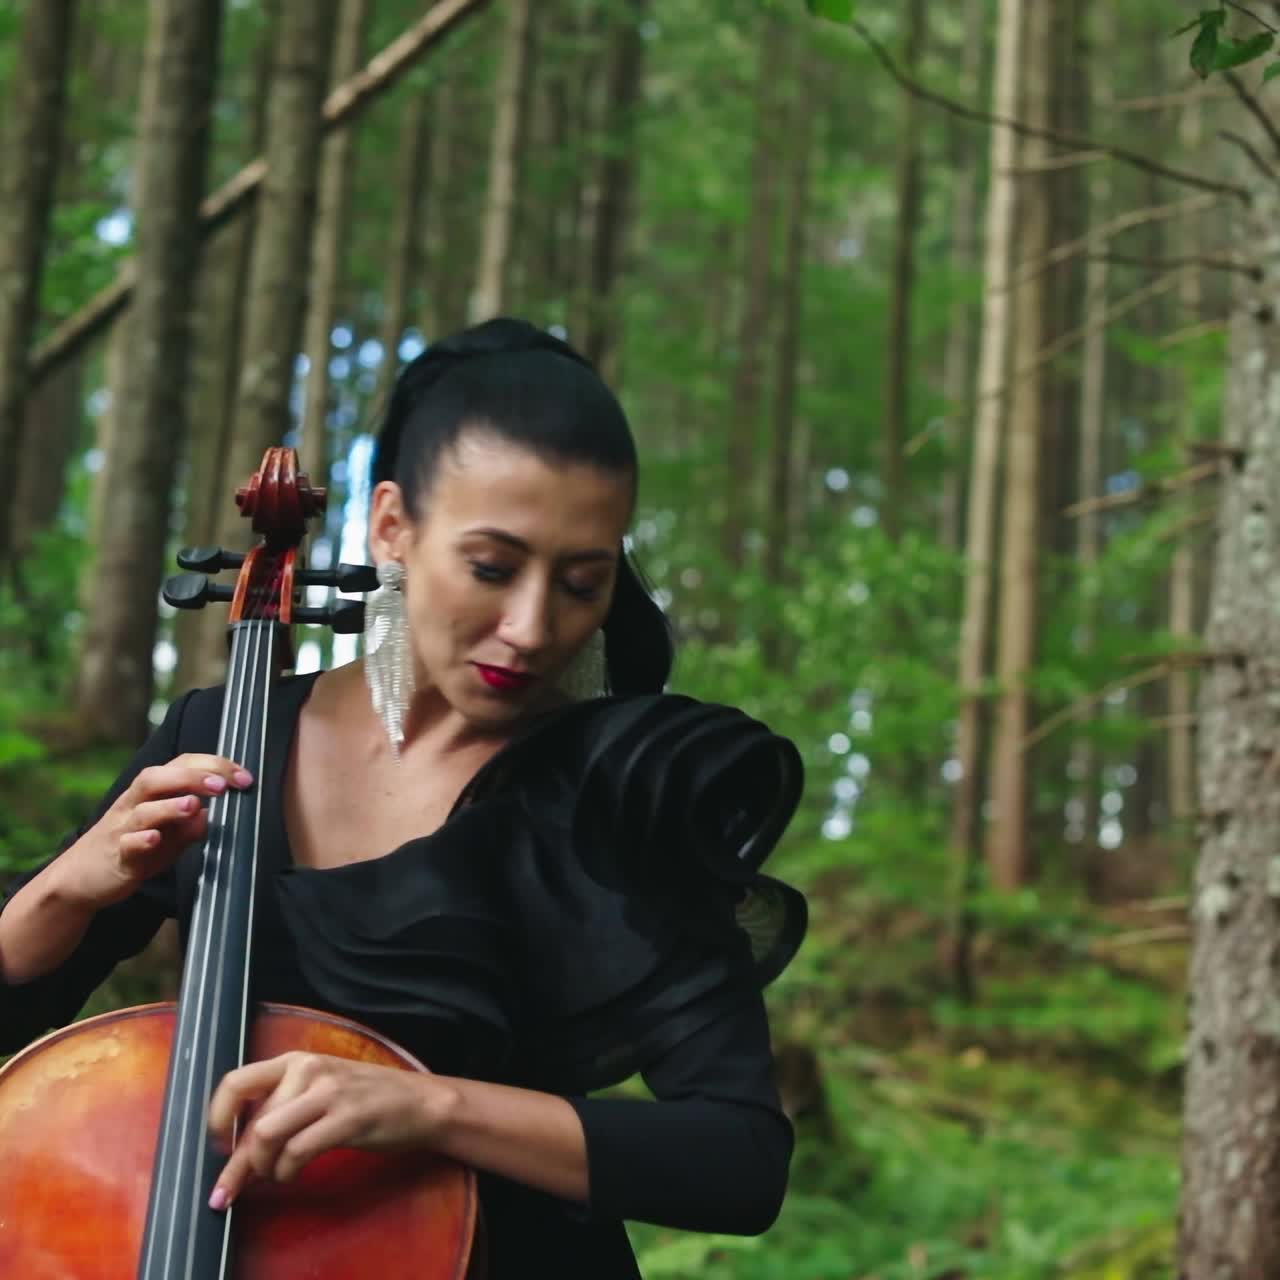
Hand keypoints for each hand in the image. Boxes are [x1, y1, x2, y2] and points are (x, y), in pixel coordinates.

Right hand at [60, 754, 252, 907]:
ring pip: (142, 810)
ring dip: (170, 806)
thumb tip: (210, 815)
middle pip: (157, 778)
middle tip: (222, 785)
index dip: (214, 766)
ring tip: (194, 805)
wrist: (81, 878)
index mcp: (151, 793)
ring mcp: (122, 829)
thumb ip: (191, 826)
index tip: (244, 778)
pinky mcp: (115, 856)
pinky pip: (125, 844)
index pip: (182, 766)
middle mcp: (134, 804)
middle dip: (192, 777)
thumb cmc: (133, 849)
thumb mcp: (169, 838)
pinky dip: (140, 840)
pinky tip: (155, 839)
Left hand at [206, 1052, 457, 1209]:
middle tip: (235, 1188)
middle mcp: (308, 1069)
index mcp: (296, 1060)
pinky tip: (293, 1174)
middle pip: (253, 1123)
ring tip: (276, 1175)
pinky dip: (286, 1173)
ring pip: (267, 1136)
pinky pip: (296, 1153)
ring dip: (263, 1168)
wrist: (419, 1102)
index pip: (236, 1082)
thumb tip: (240, 1146)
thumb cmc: (366, 1098)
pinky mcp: (347, 1118)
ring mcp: (328, 1092)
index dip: (216, 1119)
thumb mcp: (319, 1088)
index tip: (216, 1146)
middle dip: (240, 1164)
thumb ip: (282, 1105)